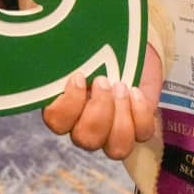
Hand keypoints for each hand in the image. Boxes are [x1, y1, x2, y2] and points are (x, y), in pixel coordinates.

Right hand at [41, 44, 160, 160]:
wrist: (127, 46)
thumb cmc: (98, 47)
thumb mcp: (80, 48)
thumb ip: (66, 56)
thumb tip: (52, 48)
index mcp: (64, 107)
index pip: (56, 121)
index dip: (68, 104)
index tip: (79, 77)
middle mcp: (84, 126)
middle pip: (85, 139)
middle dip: (99, 110)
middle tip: (104, 81)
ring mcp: (112, 132)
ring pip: (115, 148)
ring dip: (120, 117)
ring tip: (122, 87)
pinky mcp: (137, 129)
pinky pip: (141, 134)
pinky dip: (140, 113)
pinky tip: (135, 92)